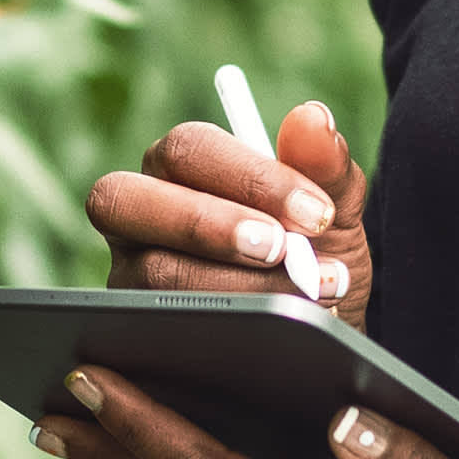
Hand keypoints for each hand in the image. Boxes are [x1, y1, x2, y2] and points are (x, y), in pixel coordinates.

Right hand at [84, 101, 372, 324]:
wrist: (316, 341)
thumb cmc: (314, 259)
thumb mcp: (331, 215)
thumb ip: (326, 167)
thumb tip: (313, 117)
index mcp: (179, 169)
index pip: (189, 149)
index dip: (251, 178)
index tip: (317, 213)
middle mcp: (138, 216)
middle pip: (127, 199)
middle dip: (210, 225)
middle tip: (281, 250)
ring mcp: (127, 277)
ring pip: (152, 274)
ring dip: (237, 286)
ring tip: (304, 299)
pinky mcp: (134, 332)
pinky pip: (158, 331)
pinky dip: (224, 331)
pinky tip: (276, 337)